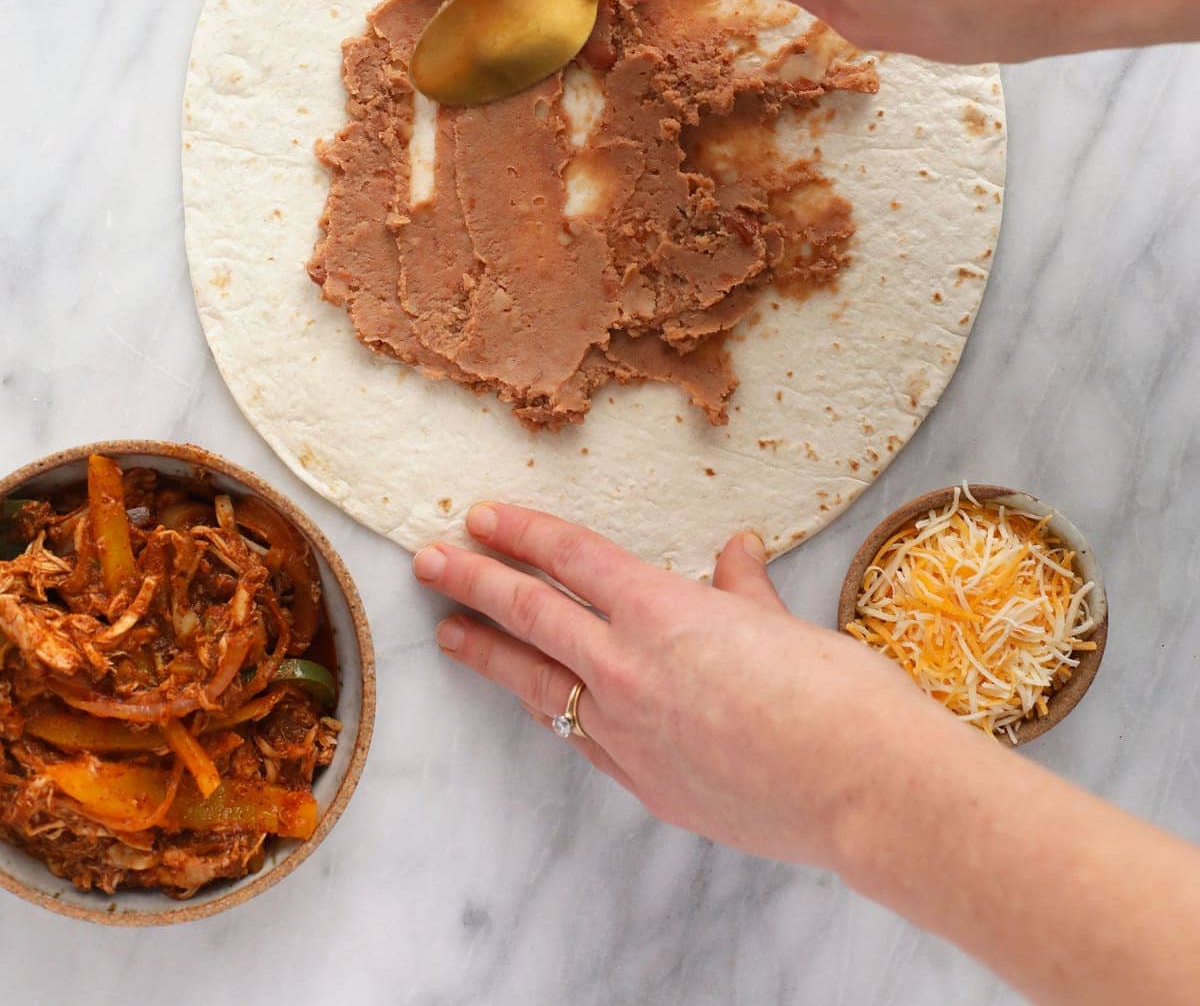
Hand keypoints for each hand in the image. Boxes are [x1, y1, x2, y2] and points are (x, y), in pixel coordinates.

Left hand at [412, 502, 944, 869]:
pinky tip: (541, 703)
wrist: (862, 787)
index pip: (571, 556)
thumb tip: (732, 552)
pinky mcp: (645, 783)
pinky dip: (557, 711)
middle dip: (473, 582)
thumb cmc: (837, 694)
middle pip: (530, 612)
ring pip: (539, 680)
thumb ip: (741, 589)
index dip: (522, 531)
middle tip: (429, 562)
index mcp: (661, 608)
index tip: (481, 516)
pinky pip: (583, 736)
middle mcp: (628, 665)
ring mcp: (629, 731)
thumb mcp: (784, 622)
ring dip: (489, 652)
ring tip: (450, 632)